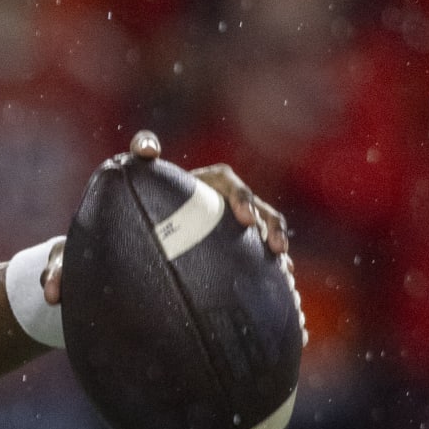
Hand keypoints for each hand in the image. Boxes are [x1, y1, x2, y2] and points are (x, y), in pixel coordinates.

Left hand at [39, 129, 292, 306]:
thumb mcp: (75, 264)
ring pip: (248, 208)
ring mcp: (212, 215)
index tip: (146, 152)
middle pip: (219, 179)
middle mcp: (185, 193)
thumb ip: (60, 270)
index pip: (145, 157)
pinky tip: (284, 280)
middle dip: (236, 194)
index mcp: (146, 187)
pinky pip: (257, 242)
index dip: (146, 147)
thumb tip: (50, 293)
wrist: (122, 273)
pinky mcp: (230, 240)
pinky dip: (270, 255)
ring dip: (267, 222)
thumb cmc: (96, 258)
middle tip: (243, 219)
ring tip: (275, 251)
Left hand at [126, 128, 290, 256]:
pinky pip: (263, 251)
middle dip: (271, 228)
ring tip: (285, 269)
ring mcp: (240, 222)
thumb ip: (143, 148)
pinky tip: (283, 280)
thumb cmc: (150, 186)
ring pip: (268, 231)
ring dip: (278, 245)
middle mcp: (233, 201)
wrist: (153, 211)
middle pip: (261, 211)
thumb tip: (149, 149)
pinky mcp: (242, 241)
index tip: (245, 220)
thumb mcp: (144, 164)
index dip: (243, 200)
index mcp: (215, 182)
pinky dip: (275, 263)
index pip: (233, 187)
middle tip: (276, 248)